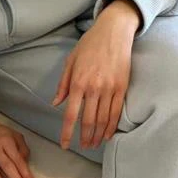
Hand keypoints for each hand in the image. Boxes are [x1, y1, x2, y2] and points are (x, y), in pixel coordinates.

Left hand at [53, 0, 140, 149]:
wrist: (114, 31)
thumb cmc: (89, 44)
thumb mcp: (70, 61)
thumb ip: (63, 84)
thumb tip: (56, 103)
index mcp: (78, 82)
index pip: (71, 114)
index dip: (67, 132)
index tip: (64, 144)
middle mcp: (93, 88)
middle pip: (88, 121)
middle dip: (84, 137)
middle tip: (82, 147)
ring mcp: (109, 88)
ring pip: (103, 119)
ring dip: (97, 135)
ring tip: (93, 144)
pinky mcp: (122, 87)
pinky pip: (116, 112)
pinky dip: (111, 126)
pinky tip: (107, 134)